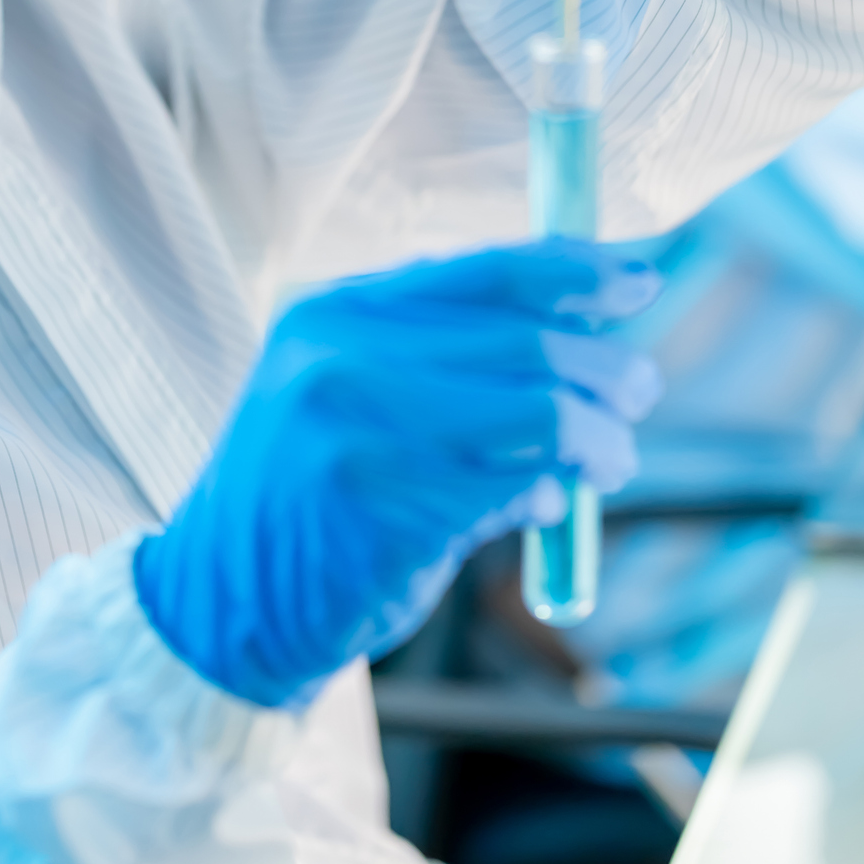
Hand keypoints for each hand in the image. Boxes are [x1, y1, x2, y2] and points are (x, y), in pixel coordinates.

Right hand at [133, 242, 661, 707]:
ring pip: (541, 415)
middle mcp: (344, 359)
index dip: (577, 270)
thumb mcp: (343, 380)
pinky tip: (545, 505)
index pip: (486, 269)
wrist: (225, 594)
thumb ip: (435, 343)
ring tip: (611, 458)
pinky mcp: (392, 515)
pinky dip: (551, 496)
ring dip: (600, 437)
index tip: (637, 278)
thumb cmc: (311, 484)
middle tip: (638, 390)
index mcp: (337, 309)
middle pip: (526, 340)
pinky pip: (517, 491)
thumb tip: (576, 313)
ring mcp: (364, 436)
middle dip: (606, 365)